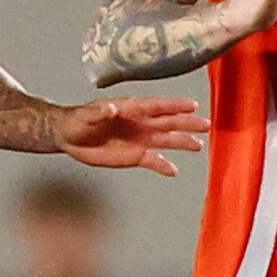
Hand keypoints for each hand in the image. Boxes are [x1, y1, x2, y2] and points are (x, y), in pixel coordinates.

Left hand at [56, 95, 205, 175]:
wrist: (70, 137)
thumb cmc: (78, 120)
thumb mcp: (86, 115)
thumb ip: (100, 112)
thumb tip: (111, 109)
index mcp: (132, 108)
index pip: (157, 106)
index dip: (175, 105)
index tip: (192, 105)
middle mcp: (141, 123)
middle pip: (169, 122)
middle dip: (187, 123)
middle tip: (206, 125)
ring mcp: (140, 140)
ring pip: (166, 140)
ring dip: (182, 142)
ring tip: (198, 146)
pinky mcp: (135, 156)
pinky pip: (153, 161)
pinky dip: (163, 165)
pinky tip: (173, 170)